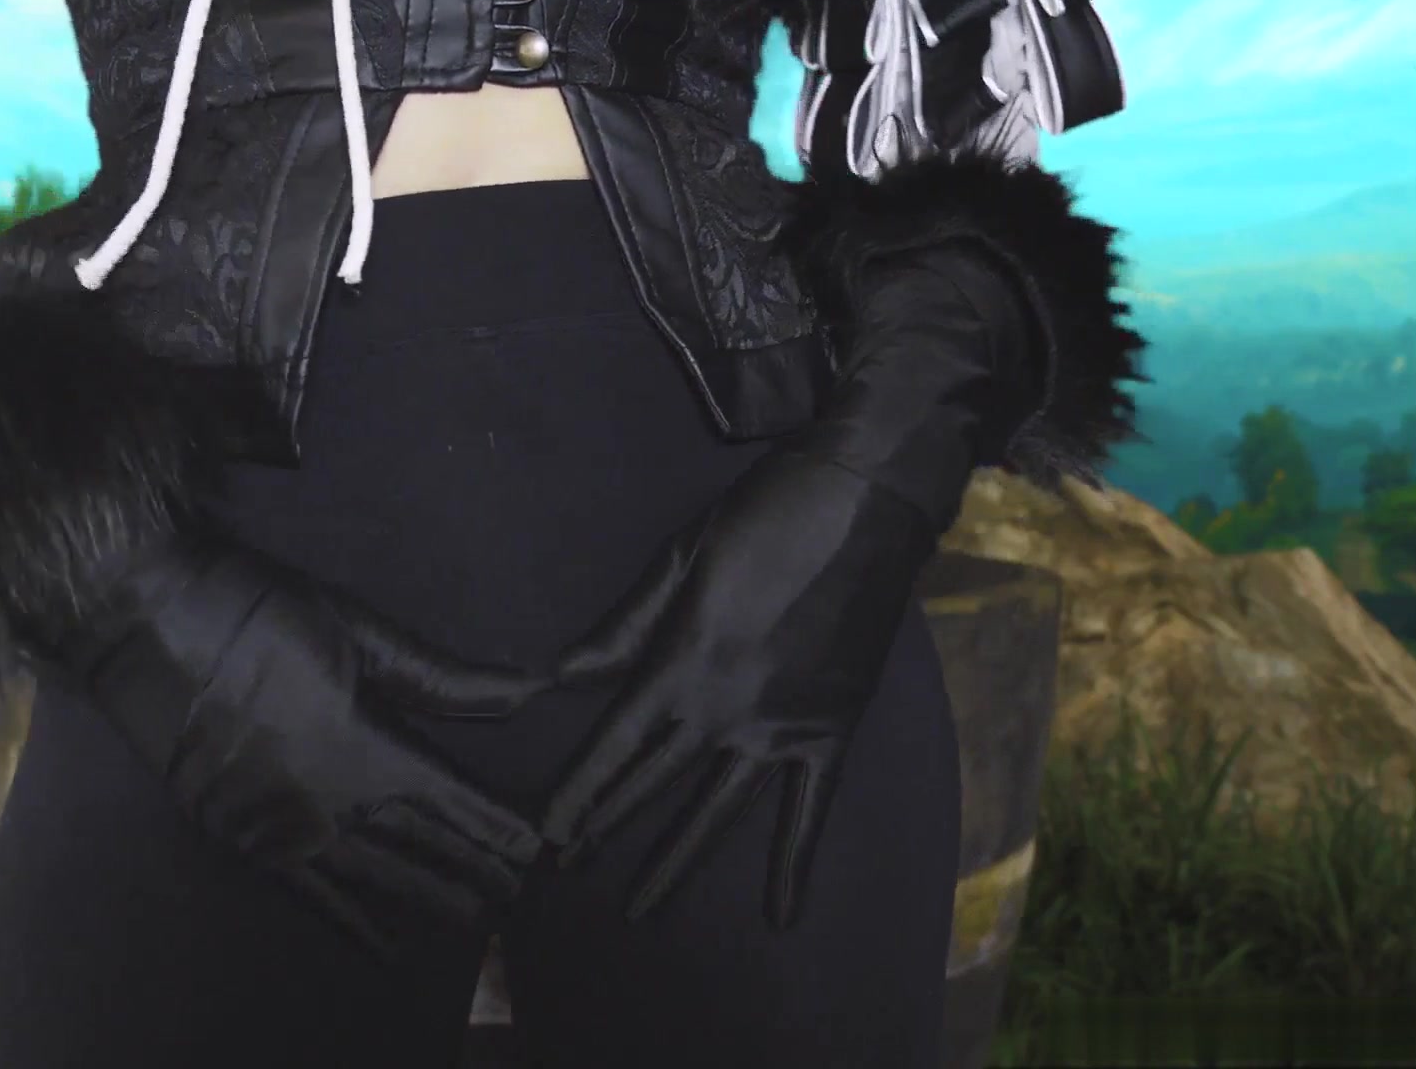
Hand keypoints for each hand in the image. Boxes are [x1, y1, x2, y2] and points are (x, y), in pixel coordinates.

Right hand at [53, 538, 549, 956]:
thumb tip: (525, 692)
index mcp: (362, 744)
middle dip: (472, 868)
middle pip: (419, 843)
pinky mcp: (238, 836)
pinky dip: (347, 922)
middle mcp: (328, 800)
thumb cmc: (255, 610)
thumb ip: (437, 676)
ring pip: (374, 876)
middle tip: (517, 895)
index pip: (448, 796)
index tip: (534, 847)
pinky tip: (382, 946)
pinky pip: (306, 893)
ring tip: (475, 920)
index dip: (493, 823)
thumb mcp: (356, 631)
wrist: (142, 620)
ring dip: (426, 896)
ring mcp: (281, 826)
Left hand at [540, 452, 934, 928]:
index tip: (548, 834)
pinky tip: (780, 915)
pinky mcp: (832, 729)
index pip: (616, 745)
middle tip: (568, 871)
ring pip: (718, 810)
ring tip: (638, 912)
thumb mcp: (681, 556)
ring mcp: (782, 725)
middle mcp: (726, 707)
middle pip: (654, 783)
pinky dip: (794, 862)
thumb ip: (626, 626)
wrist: (867, 500)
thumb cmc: (765, 515)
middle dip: (607, 827)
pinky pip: (809, 808)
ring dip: (676, 861)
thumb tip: (565, 675)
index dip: (579, 792)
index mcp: (682, 661)